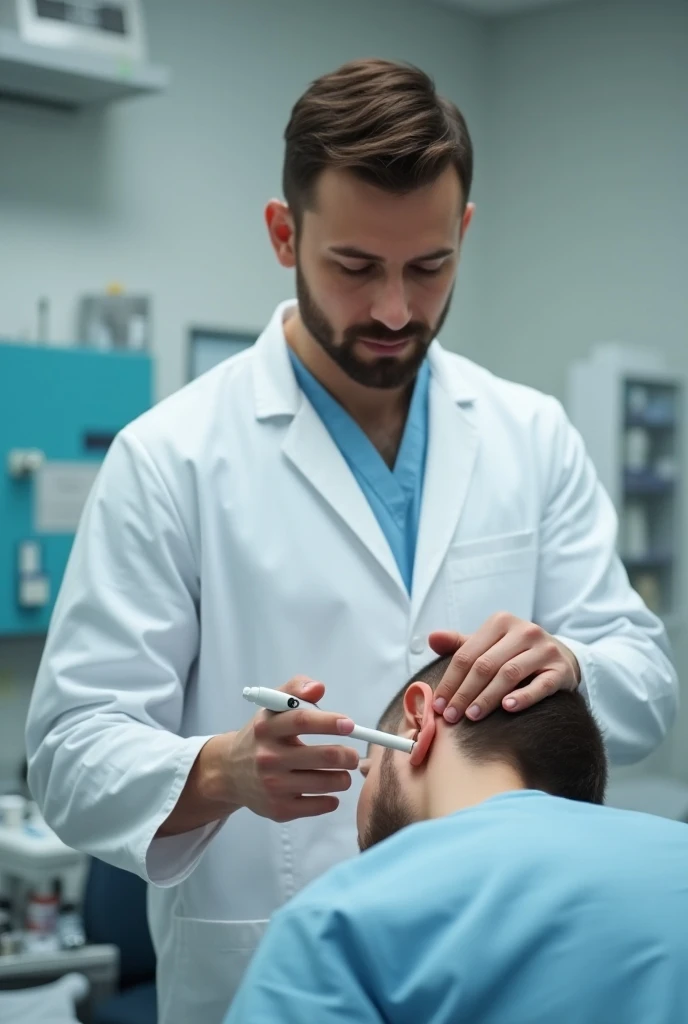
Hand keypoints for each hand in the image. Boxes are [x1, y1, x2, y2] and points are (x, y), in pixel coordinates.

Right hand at [225, 677, 358, 822]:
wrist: (230, 772)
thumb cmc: (262, 736)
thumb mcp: (271, 707)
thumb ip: (295, 689)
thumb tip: (319, 688)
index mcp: (267, 728)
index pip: (303, 720)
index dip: (331, 722)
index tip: (349, 725)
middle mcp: (268, 757)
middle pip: (323, 756)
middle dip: (348, 756)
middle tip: (353, 756)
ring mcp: (273, 786)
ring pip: (326, 782)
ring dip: (344, 778)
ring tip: (343, 773)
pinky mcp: (279, 809)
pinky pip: (320, 806)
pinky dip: (333, 799)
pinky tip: (330, 791)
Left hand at [428, 612, 579, 722]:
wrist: (560, 657)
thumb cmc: (515, 653)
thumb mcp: (488, 644)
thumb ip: (460, 644)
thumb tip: (431, 638)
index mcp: (501, 622)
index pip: (467, 654)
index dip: (450, 680)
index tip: (438, 704)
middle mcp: (524, 631)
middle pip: (485, 665)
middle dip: (464, 693)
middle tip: (451, 716)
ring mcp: (545, 649)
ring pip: (509, 674)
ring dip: (487, 697)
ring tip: (472, 716)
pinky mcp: (561, 669)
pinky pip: (540, 685)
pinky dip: (523, 697)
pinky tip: (507, 708)